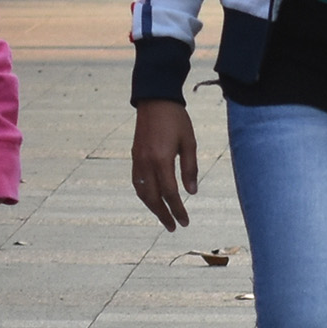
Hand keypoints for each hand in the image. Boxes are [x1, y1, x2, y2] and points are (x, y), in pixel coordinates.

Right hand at [132, 99, 201, 230]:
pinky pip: (137, 181)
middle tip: (173, 227)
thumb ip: (190, 168)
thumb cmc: (177, 120)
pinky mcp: (134, 156)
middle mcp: (146, 162)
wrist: (155, 100)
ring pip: (142, 191)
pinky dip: (144, 194)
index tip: (185, 222)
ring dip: (152, 207)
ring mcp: (137, 160)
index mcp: (162, 160)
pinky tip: (152, 198)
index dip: (178, 210)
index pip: (170, 193)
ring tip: (163, 216)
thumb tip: (191, 192)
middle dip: (163, 214)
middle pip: (153, 197)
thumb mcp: (190, 143)